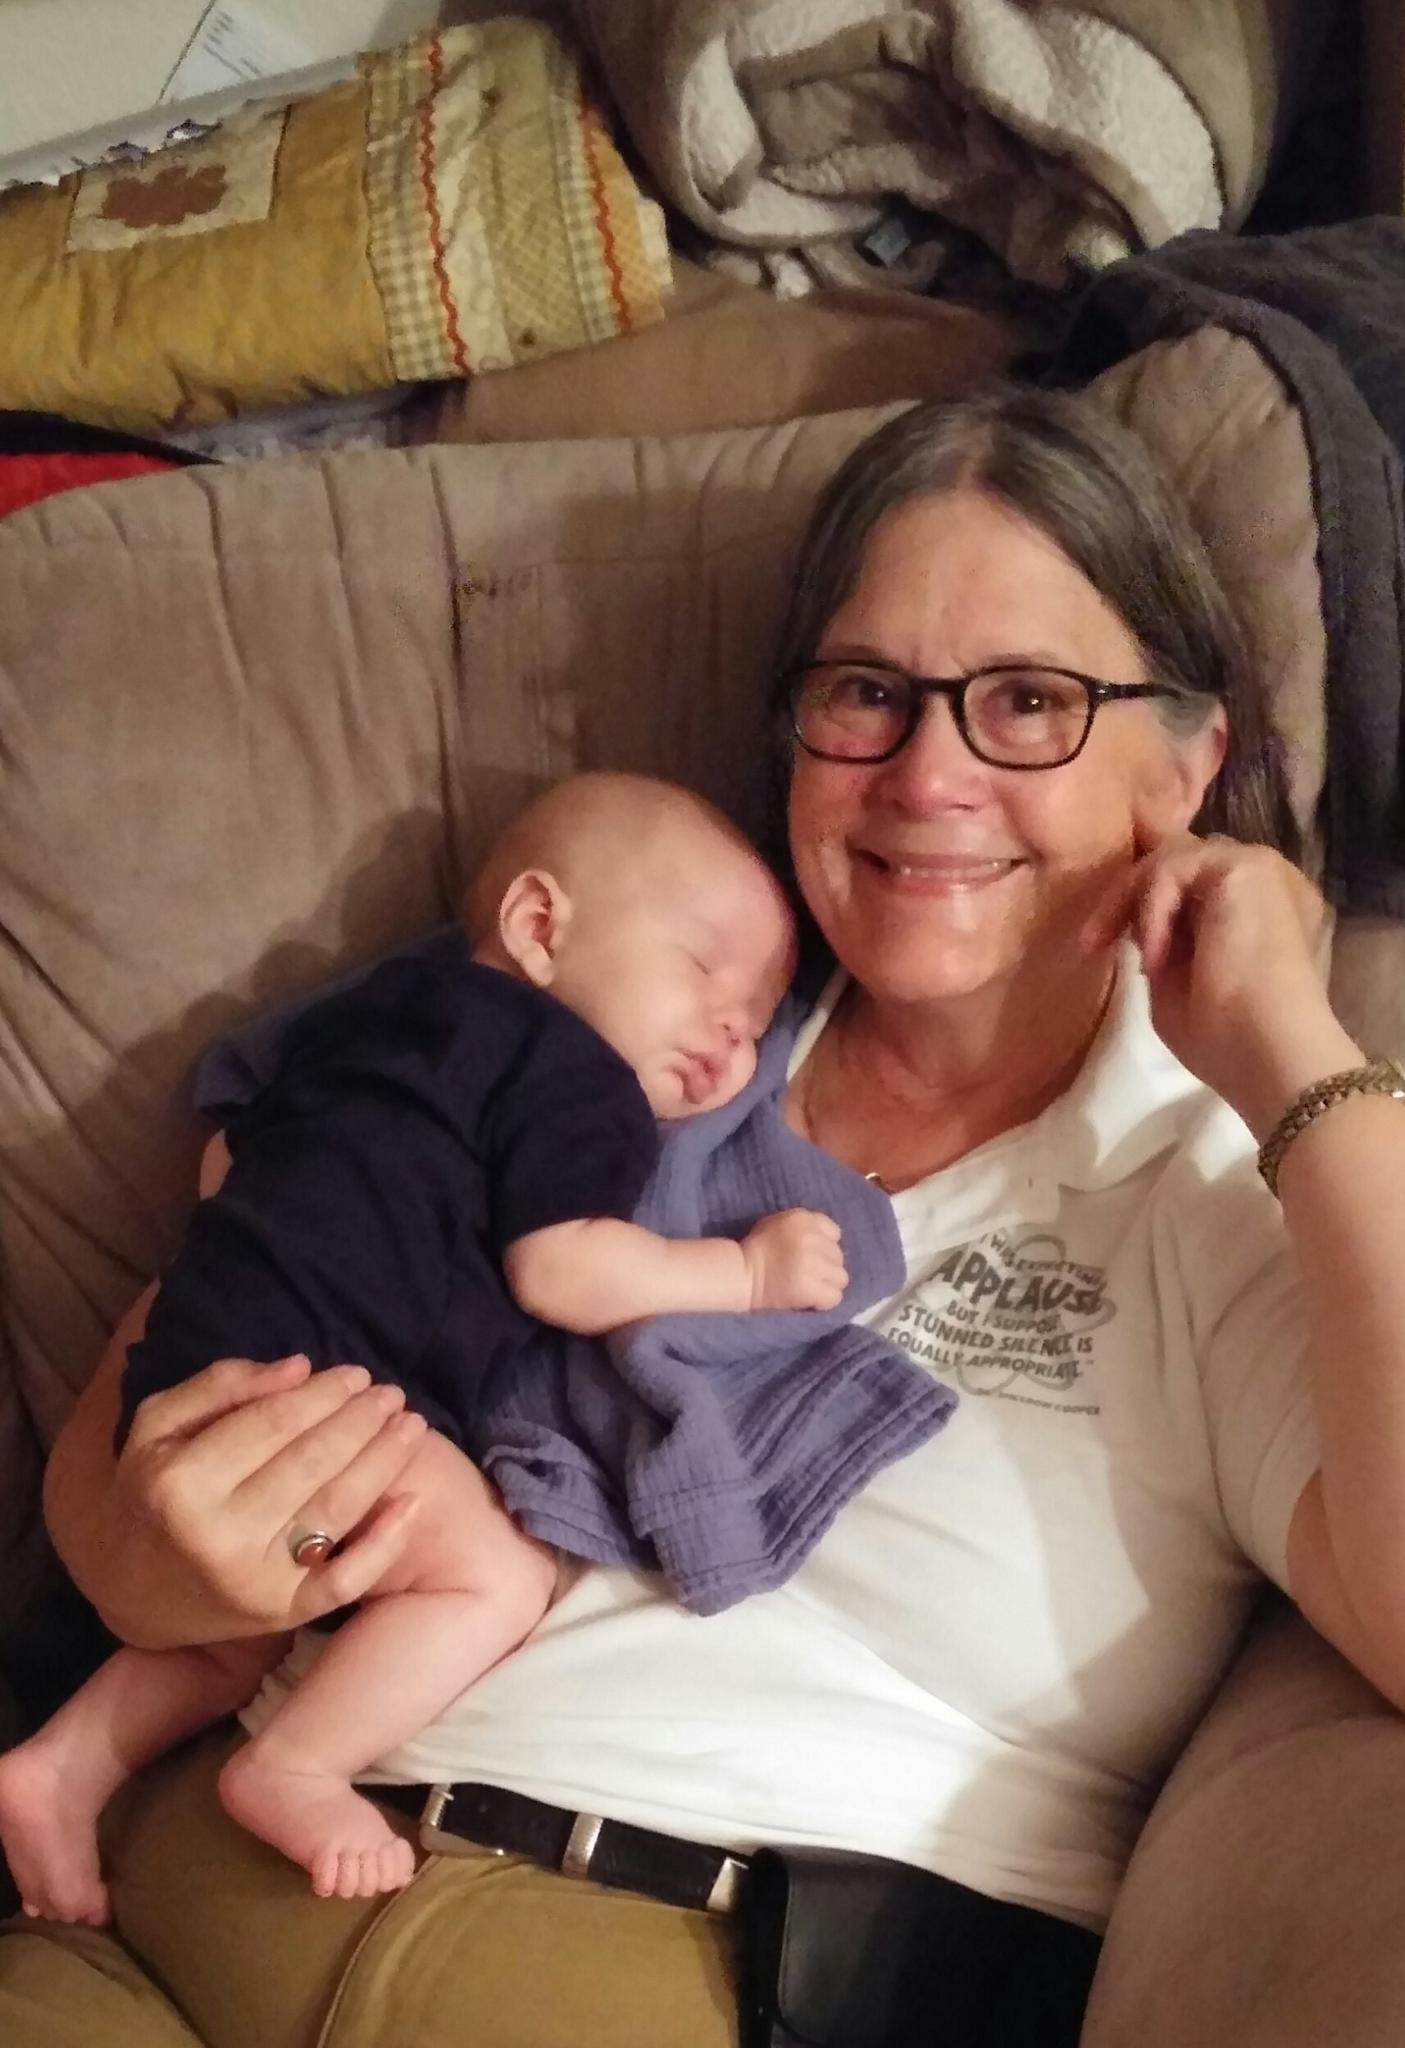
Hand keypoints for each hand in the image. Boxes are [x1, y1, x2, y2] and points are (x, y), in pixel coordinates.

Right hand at [112, 1352, 427, 1641]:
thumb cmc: (154, 1493)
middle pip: (311, 1462)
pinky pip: (345, 1579)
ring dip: (384, 1461)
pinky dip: (385, 1543)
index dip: (322, 1395)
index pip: (271, 1423)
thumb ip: (221, 1386)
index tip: (357, 1374)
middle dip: (361, 1421)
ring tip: (411, 1426)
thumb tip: (298, 1367)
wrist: (133, 1589)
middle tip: (391, 1394)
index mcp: (181, 1482)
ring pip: (336, 1509)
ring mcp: (255, 1579)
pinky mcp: (282, 1613)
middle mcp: (219, 1534)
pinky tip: (413, 1502)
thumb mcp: (159, 1428)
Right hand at [741, 1209, 846, 1310]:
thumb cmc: (758, 1248)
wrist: (741, 1274)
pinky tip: (813, 1300)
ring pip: (841, 1277)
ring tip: (813, 1287)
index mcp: (803, 1219)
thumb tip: (830, 1240)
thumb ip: (805, 1226)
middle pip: (838, 1256)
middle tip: (810, 1274)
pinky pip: (835, 1296)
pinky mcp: (809, 1288)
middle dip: (826, 1266)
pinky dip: (825, 1300)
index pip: (835, 1233)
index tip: (814, 1254)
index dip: (826, 1245)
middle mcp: (811, 1239)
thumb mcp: (779, 1222)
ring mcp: (812, 1265)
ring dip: (828, 1284)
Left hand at [1081, 828, 1356, 1135]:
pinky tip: (1156, 957)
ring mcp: (1262, 867)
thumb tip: (1138, 926)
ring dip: (1135, 902)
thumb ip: (1165, 946)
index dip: (1150, 903)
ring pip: (1173, 858)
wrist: (1270, 1050)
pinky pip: (1176, 867)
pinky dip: (1154, 908)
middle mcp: (1267, 882)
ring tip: (1124, 954)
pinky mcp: (1249, 865)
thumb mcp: (1179, 985)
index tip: (1106, 942)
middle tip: (1094, 939)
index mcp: (1261, 912)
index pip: (1196, 884)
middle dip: (1132, 894)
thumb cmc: (1227, 1038)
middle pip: (1182, 860)